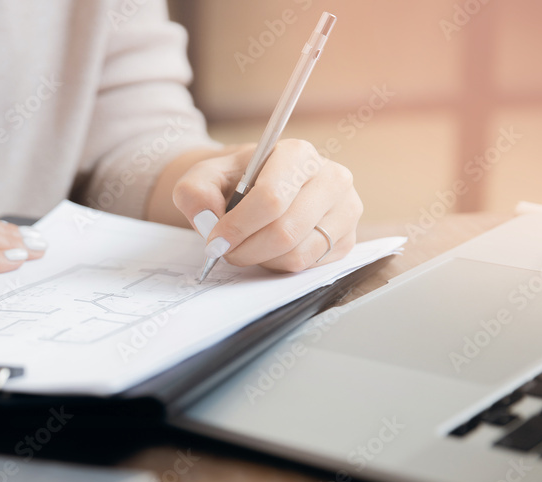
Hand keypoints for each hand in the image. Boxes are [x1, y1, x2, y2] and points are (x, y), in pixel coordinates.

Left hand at [171, 139, 362, 271]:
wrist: (256, 187)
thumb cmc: (234, 181)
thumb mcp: (204, 177)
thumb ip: (194, 192)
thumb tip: (207, 218)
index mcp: (298, 154)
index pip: (271, 198)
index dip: (238, 226)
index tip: (215, 240)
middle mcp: (331, 178)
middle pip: (285, 231)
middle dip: (246, 249)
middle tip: (225, 250)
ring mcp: (345, 210)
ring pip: (297, 254)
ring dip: (261, 259)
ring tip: (246, 246)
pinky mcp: (346, 239)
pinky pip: (308, 266)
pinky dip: (279, 265)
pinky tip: (269, 249)